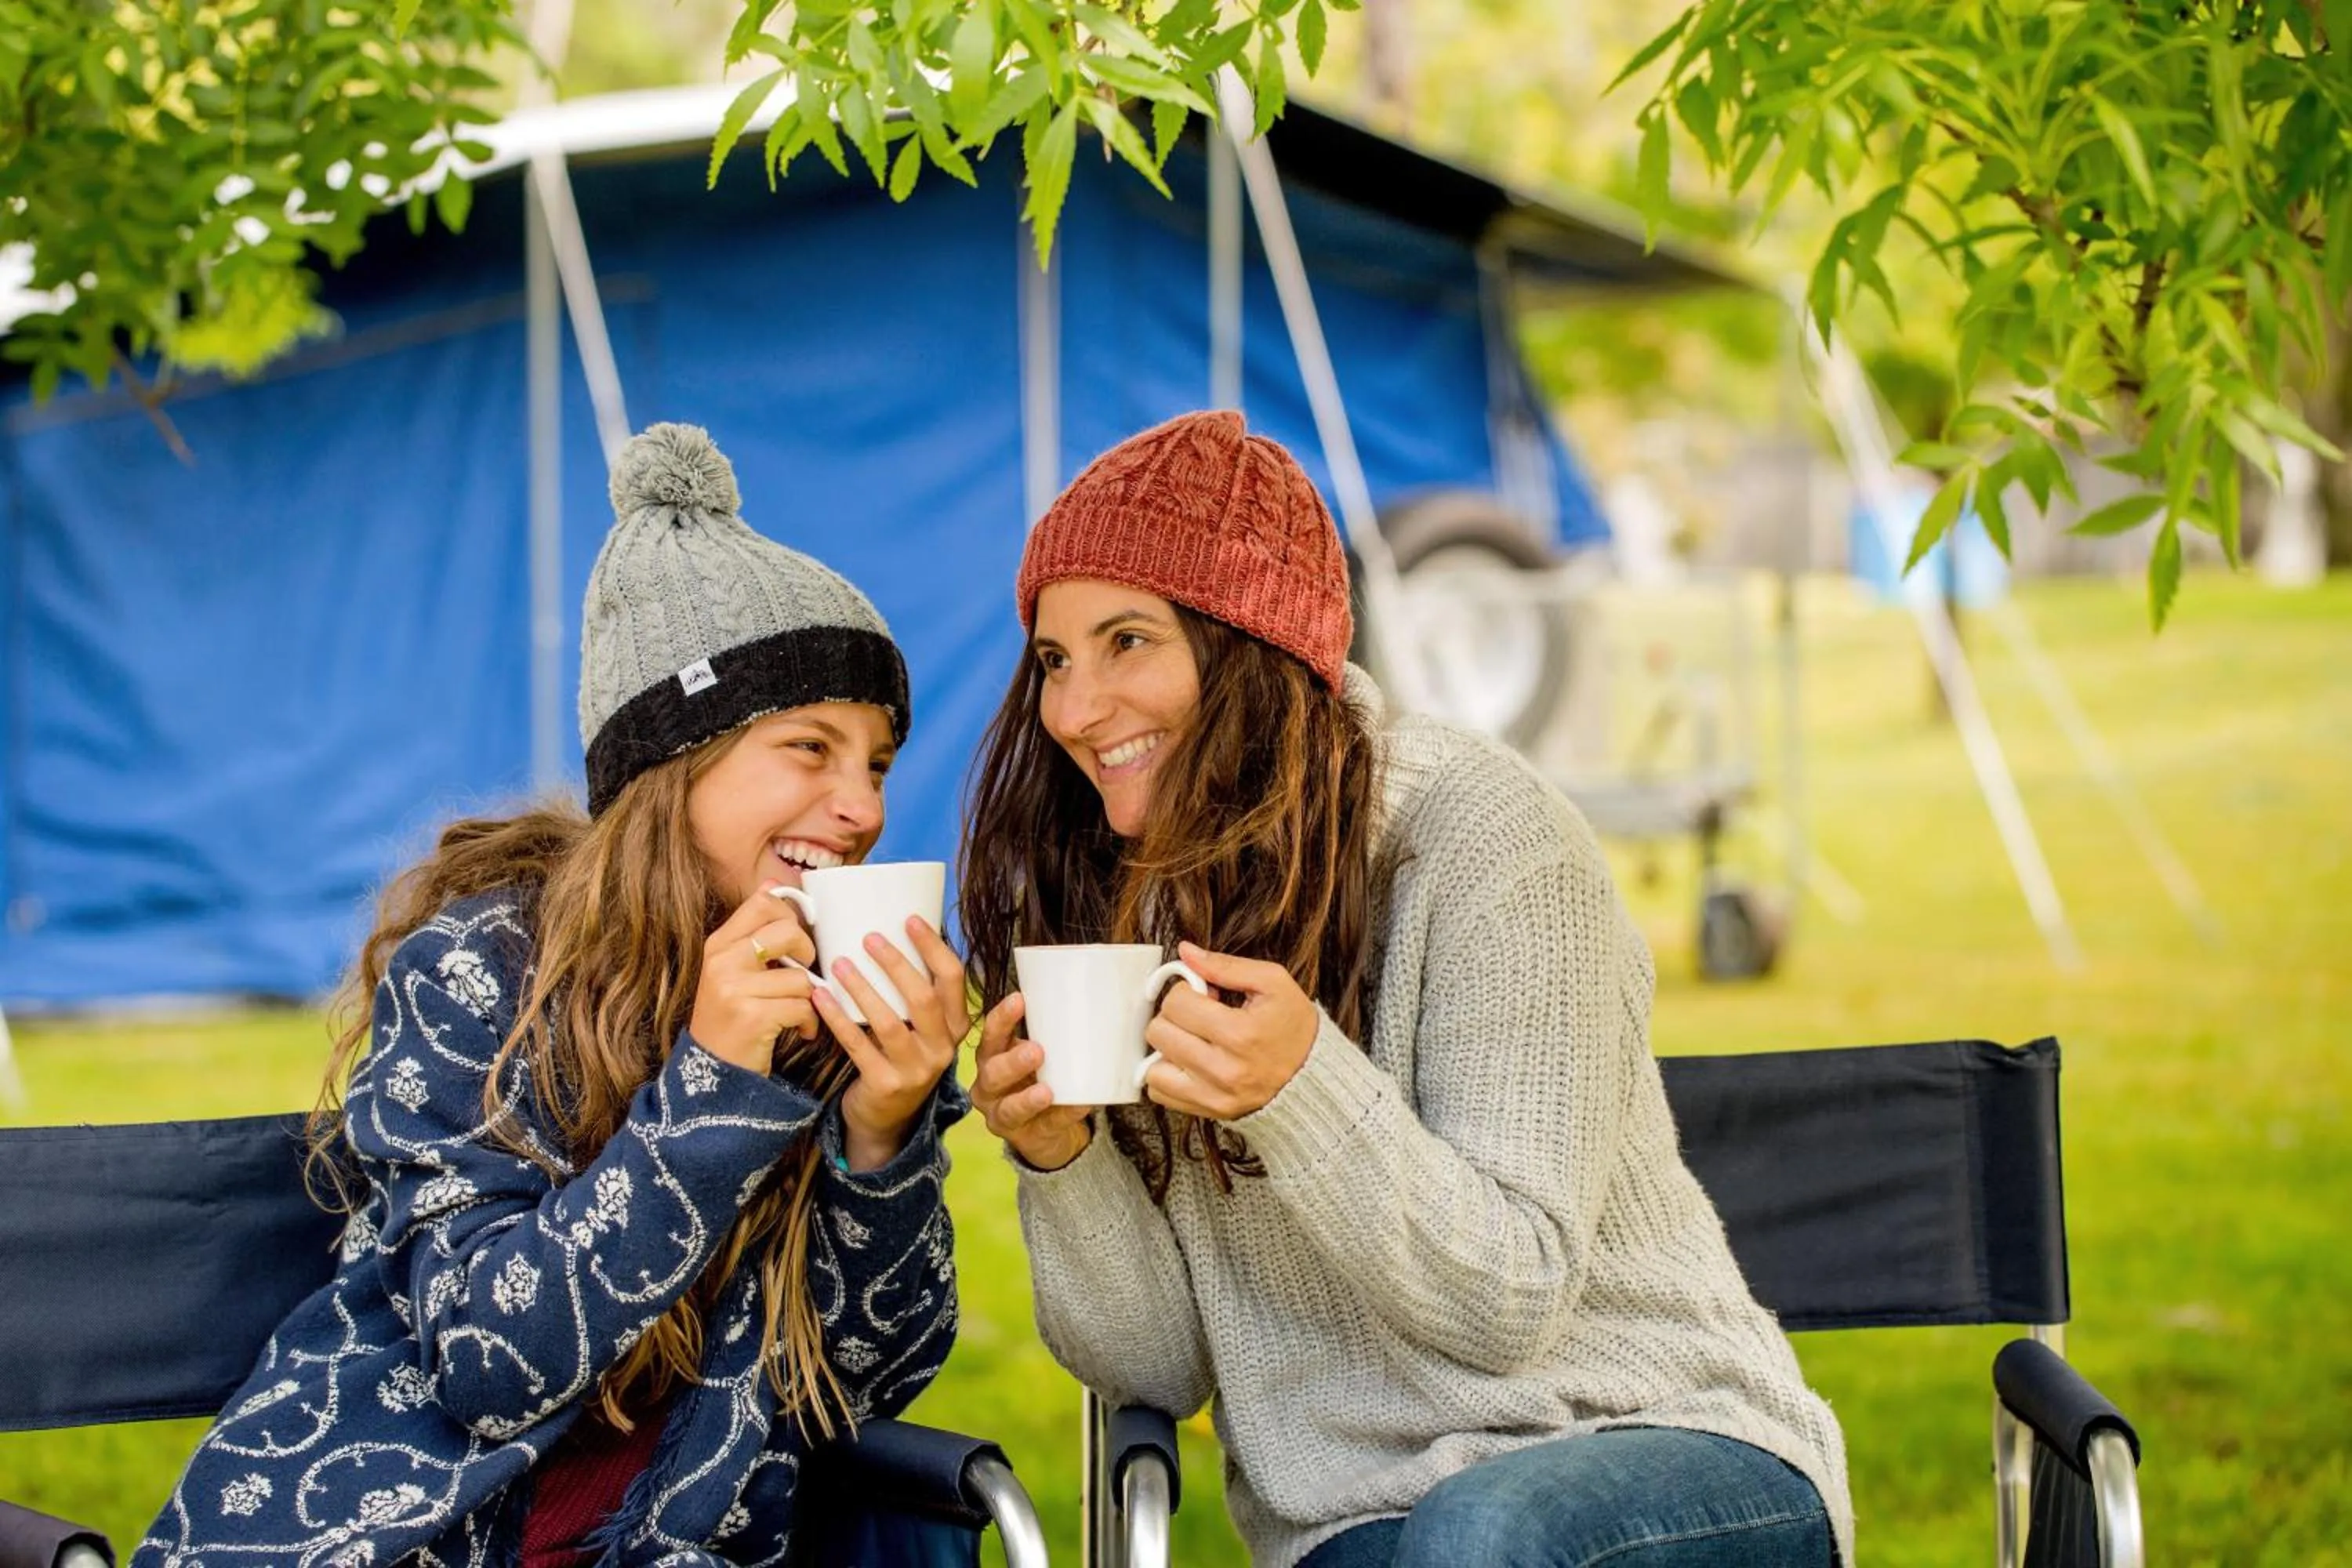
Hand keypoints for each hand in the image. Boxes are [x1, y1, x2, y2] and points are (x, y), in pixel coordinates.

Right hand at [687, 885, 819, 1075]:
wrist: (712, 1075)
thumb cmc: (732, 1019)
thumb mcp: (731, 971)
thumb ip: (752, 933)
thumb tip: (772, 885)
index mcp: (718, 944)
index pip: (762, 902)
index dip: (790, 914)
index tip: (797, 936)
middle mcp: (722, 962)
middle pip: (787, 931)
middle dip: (807, 953)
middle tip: (803, 973)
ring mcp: (735, 989)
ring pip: (801, 977)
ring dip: (809, 1000)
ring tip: (798, 1013)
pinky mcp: (752, 1016)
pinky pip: (803, 1006)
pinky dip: (809, 1022)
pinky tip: (799, 1031)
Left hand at [817, 917, 969, 1170]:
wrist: (887, 1118)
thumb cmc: (899, 1056)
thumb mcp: (920, 1029)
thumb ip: (914, 994)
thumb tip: (891, 932)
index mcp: (954, 1026)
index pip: (952, 979)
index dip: (934, 947)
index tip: (910, 919)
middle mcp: (942, 1048)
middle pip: (924, 998)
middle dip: (896, 963)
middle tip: (869, 937)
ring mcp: (916, 1070)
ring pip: (890, 1022)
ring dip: (863, 989)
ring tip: (839, 963)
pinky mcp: (886, 1085)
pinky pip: (858, 1046)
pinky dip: (838, 1018)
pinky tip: (820, 997)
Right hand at [970, 993, 1092, 1171]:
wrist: (1048, 1128)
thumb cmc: (1041, 1076)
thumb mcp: (1042, 1053)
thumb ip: (1052, 1032)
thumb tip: (1091, 999)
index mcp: (991, 1057)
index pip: (991, 1036)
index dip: (1002, 1019)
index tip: (1020, 1000)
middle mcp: (988, 1086)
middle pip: (992, 1072)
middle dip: (1012, 1061)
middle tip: (1037, 1050)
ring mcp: (1002, 1115)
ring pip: (1008, 1108)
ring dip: (1027, 1098)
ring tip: (1047, 1091)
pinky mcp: (1024, 1137)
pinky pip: (1045, 1126)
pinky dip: (1063, 1115)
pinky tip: (1079, 1105)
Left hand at [1142, 943, 1318, 1120]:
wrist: (1313, 1076)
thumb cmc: (1294, 1027)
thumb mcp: (1273, 983)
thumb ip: (1226, 966)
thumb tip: (1186, 952)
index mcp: (1240, 1033)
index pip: (1176, 1003)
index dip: (1186, 991)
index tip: (1204, 995)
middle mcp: (1224, 1069)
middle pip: (1159, 1032)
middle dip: (1174, 1017)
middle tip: (1197, 1016)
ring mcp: (1215, 1095)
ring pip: (1152, 1067)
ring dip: (1167, 1048)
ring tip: (1191, 1040)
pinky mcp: (1209, 1111)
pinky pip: (1160, 1093)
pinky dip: (1166, 1075)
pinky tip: (1188, 1063)